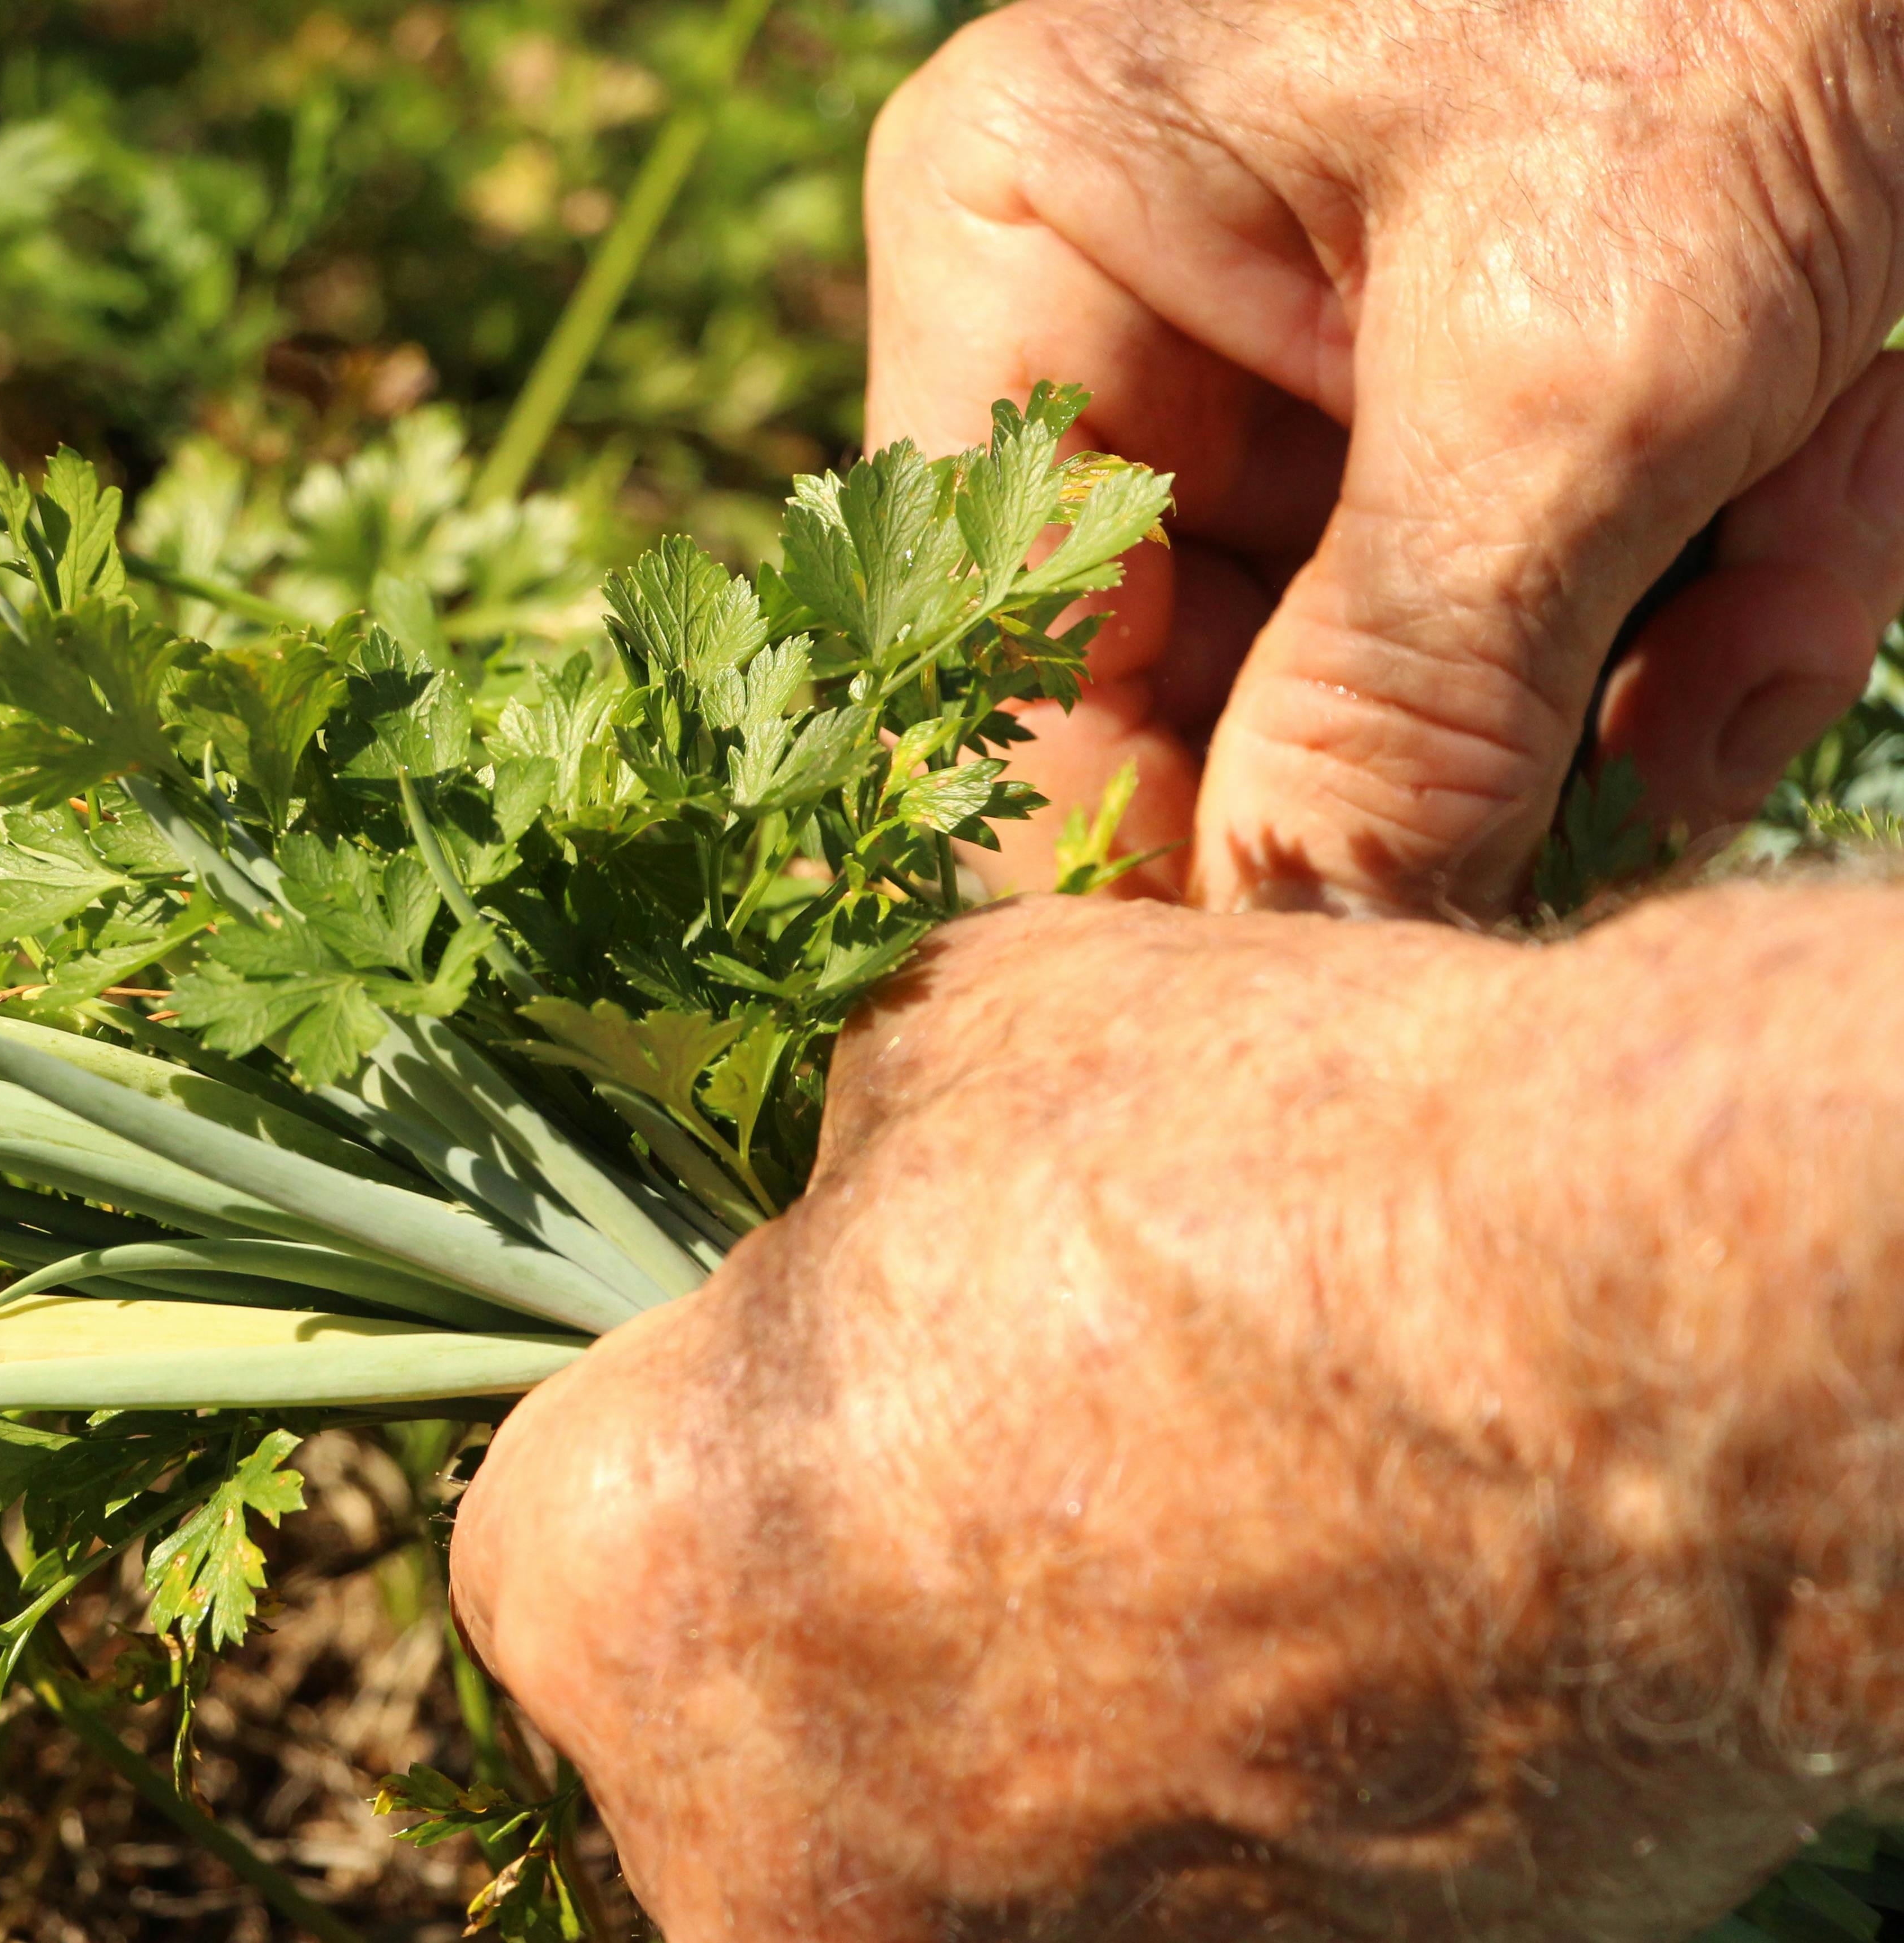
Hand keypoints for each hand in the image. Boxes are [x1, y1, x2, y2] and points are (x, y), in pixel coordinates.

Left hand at [452, 885, 1903, 1940]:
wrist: (1652, 1371)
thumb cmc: (1259, 1178)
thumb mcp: (949, 1054)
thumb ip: (820, 1189)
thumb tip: (838, 1224)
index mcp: (615, 1592)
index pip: (549, 1541)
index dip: (700, 1432)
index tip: (834, 1368)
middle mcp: (754, 1865)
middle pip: (729, 1727)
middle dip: (839, 1604)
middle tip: (1031, 1471)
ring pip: (930, 1844)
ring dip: (1018, 1723)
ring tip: (1210, 1562)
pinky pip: (1124, 1915)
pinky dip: (1183, 1817)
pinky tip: (1319, 1665)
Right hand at [868, 0, 1903, 912]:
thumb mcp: (1575, 368)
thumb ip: (1411, 687)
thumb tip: (1306, 953)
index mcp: (1021, 253)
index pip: (1001, 661)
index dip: (1157, 859)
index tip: (1341, 978)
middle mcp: (1114, 335)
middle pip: (1208, 705)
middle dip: (1467, 758)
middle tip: (1667, 747)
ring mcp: (1284, 385)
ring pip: (1398, 696)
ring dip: (1633, 686)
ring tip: (1797, 553)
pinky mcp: (1447, 417)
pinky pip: (1526, 631)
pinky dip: (1705, 609)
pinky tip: (1824, 492)